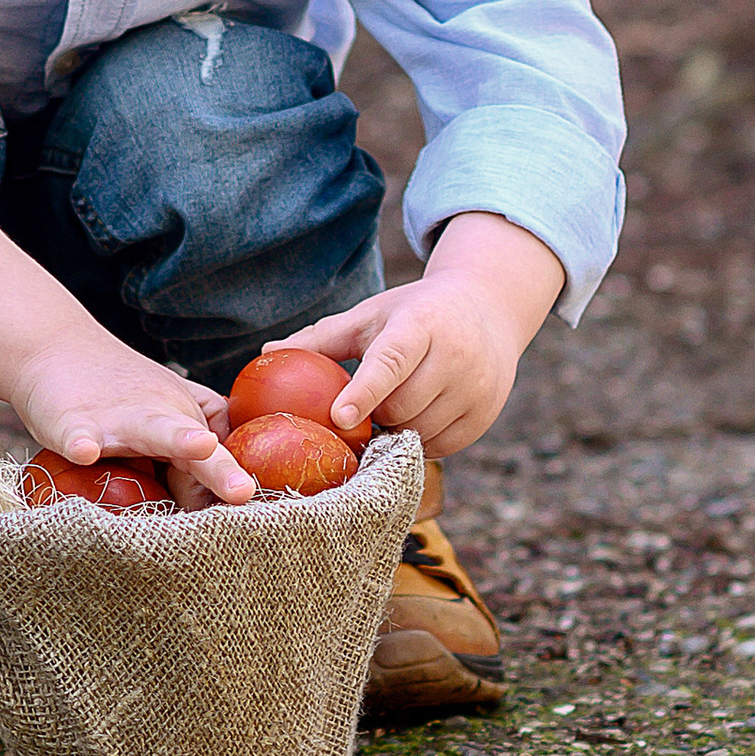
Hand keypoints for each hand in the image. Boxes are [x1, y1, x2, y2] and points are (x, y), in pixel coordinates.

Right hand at [16, 344, 257, 503]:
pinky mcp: (70, 420)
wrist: (53, 346)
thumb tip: (220, 495)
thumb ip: (194, 447)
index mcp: (181, 423)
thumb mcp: (164, 412)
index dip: (226, 486)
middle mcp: (155, 418)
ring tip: (200, 446)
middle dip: (219, 466)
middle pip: (195, 442)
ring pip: (150, 429)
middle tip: (243, 490)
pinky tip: (85, 451)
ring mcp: (114, 419)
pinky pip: (78, 434)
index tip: (246, 510)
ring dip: (176, 439)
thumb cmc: (116, 392)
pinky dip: (81, 442)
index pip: (214, 460)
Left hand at [272, 213, 564, 456]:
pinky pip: (442, 446)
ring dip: (395, 432)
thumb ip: (321, 339)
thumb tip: (266, 355)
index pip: (390, 362)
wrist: (487, 309)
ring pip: (421, 431)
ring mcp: (476, 387)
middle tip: (357, 413)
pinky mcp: (485, 414)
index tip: (338, 417)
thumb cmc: (413, 314)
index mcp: (420, 325)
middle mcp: (455, 355)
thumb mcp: (370, 316)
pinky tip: (413, 420)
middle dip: (375, 415)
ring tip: (387, 413)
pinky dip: (419, 442)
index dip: (364, 391)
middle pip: (402, 406)